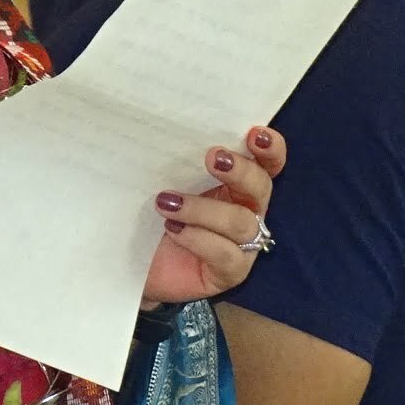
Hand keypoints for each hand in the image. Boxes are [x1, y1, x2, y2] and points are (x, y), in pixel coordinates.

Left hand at [143, 126, 286, 306]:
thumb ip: (182, 162)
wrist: (134, 264)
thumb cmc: (155, 214)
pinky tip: (173, 230)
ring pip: (240, 222)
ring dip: (202, 209)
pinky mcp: (230, 273)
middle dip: (240, 171)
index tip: (255, 133)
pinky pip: (226, 254)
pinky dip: (198, 238)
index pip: (267, 162)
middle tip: (212, 157)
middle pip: (261, 188)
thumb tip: (175, 132)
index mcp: (239, 183)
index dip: (270, 148)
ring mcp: (243, 245)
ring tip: (166, 202)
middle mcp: (248, 211)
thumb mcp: (168, 182)